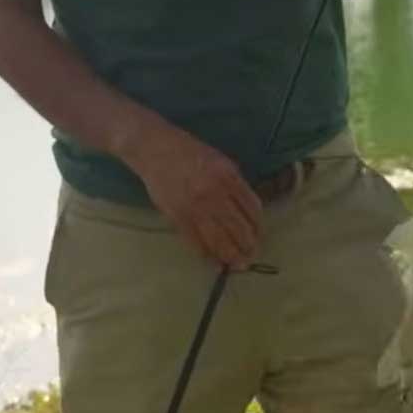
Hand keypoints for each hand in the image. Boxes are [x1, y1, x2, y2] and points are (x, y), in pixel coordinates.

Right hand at [127, 119, 262, 269]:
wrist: (153, 149)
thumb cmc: (188, 151)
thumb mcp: (220, 161)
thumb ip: (234, 184)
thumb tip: (247, 211)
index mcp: (228, 176)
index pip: (251, 208)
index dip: (258, 227)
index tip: (259, 236)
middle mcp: (214, 193)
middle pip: (238, 228)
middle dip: (248, 246)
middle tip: (251, 256)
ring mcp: (194, 207)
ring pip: (219, 240)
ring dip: (231, 255)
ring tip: (237, 264)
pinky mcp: (177, 216)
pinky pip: (195, 241)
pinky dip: (206, 254)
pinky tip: (213, 260)